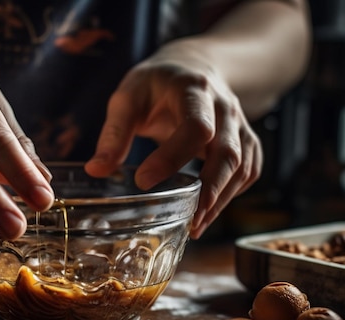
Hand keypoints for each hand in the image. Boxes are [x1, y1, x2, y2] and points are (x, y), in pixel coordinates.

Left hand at [85, 43, 261, 238]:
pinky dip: (232, 195)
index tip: (143, 181)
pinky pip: (248, 172)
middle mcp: (224, 107)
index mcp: (194, 90)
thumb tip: (95, 170)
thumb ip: (114, 133)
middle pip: (228, 152)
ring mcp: (240, 125)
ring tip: (196, 225)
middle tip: (188, 219)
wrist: (192, 68)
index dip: (172, 157)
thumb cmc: (156, 85)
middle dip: (210, 190)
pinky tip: (209, 211)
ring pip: (242, 167)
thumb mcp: (128, 98)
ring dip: (221, 199)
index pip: (195, 126)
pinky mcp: (245, 142)